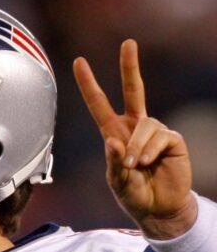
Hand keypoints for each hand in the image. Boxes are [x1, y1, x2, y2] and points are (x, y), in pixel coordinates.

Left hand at [73, 39, 196, 239]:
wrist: (158, 209)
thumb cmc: (133, 193)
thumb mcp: (116, 181)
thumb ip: (114, 162)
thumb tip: (114, 141)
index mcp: (114, 132)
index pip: (99, 104)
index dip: (89, 84)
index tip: (79, 61)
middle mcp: (134, 127)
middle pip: (134, 90)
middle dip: (130, 66)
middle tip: (128, 43)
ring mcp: (154, 131)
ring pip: (144, 126)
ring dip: (137, 148)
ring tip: (137, 166)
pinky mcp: (172, 139)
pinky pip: (159, 137)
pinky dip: (150, 151)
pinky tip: (151, 163)